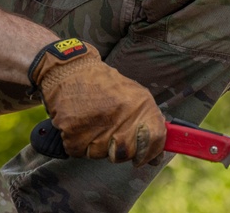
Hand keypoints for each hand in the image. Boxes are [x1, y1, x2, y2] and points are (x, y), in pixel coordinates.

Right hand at [29, 39, 165, 164]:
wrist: (72, 72)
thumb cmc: (105, 86)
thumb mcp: (135, 95)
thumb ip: (149, 122)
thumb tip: (157, 156)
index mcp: (141, 105)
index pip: (155, 138)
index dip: (150, 152)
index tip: (143, 157)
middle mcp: (121, 115)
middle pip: (125, 153)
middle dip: (119, 151)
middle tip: (112, 137)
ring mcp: (97, 125)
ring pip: (99, 155)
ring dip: (96, 145)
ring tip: (93, 122)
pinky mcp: (74, 132)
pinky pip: (79, 152)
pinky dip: (78, 143)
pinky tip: (80, 124)